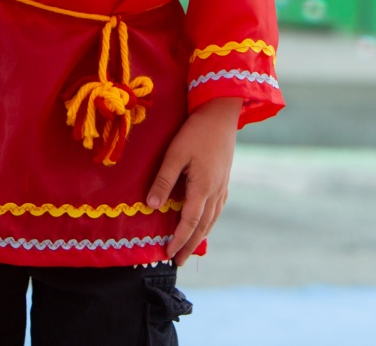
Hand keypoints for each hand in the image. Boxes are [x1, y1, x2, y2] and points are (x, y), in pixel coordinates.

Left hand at [146, 97, 240, 263]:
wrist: (221, 114)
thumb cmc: (196, 131)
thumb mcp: (175, 153)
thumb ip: (163, 180)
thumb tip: (151, 206)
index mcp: (203, 188)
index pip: (189, 222)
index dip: (178, 239)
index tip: (167, 253)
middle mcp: (215, 192)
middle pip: (203, 227)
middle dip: (190, 245)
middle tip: (178, 261)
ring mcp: (222, 187)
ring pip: (212, 220)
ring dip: (200, 236)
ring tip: (189, 249)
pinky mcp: (224, 180)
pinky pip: (217, 210)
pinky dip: (209, 223)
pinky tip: (204, 224)